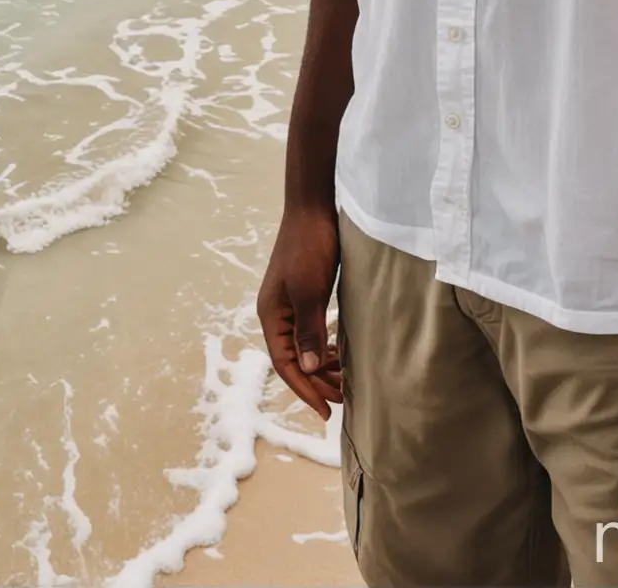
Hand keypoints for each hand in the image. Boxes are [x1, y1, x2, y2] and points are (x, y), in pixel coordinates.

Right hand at [257, 205, 343, 418]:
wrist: (313, 206)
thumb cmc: (309, 246)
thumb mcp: (309, 291)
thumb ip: (308, 330)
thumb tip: (309, 367)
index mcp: (272, 316)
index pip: (285, 364)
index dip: (305, 389)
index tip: (325, 411)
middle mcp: (278, 313)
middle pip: (294, 358)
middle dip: (317, 381)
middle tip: (342, 400)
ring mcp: (291, 303)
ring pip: (305, 346)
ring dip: (323, 365)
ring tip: (345, 381)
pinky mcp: (306, 293)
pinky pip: (312, 331)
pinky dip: (326, 346)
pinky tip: (341, 353)